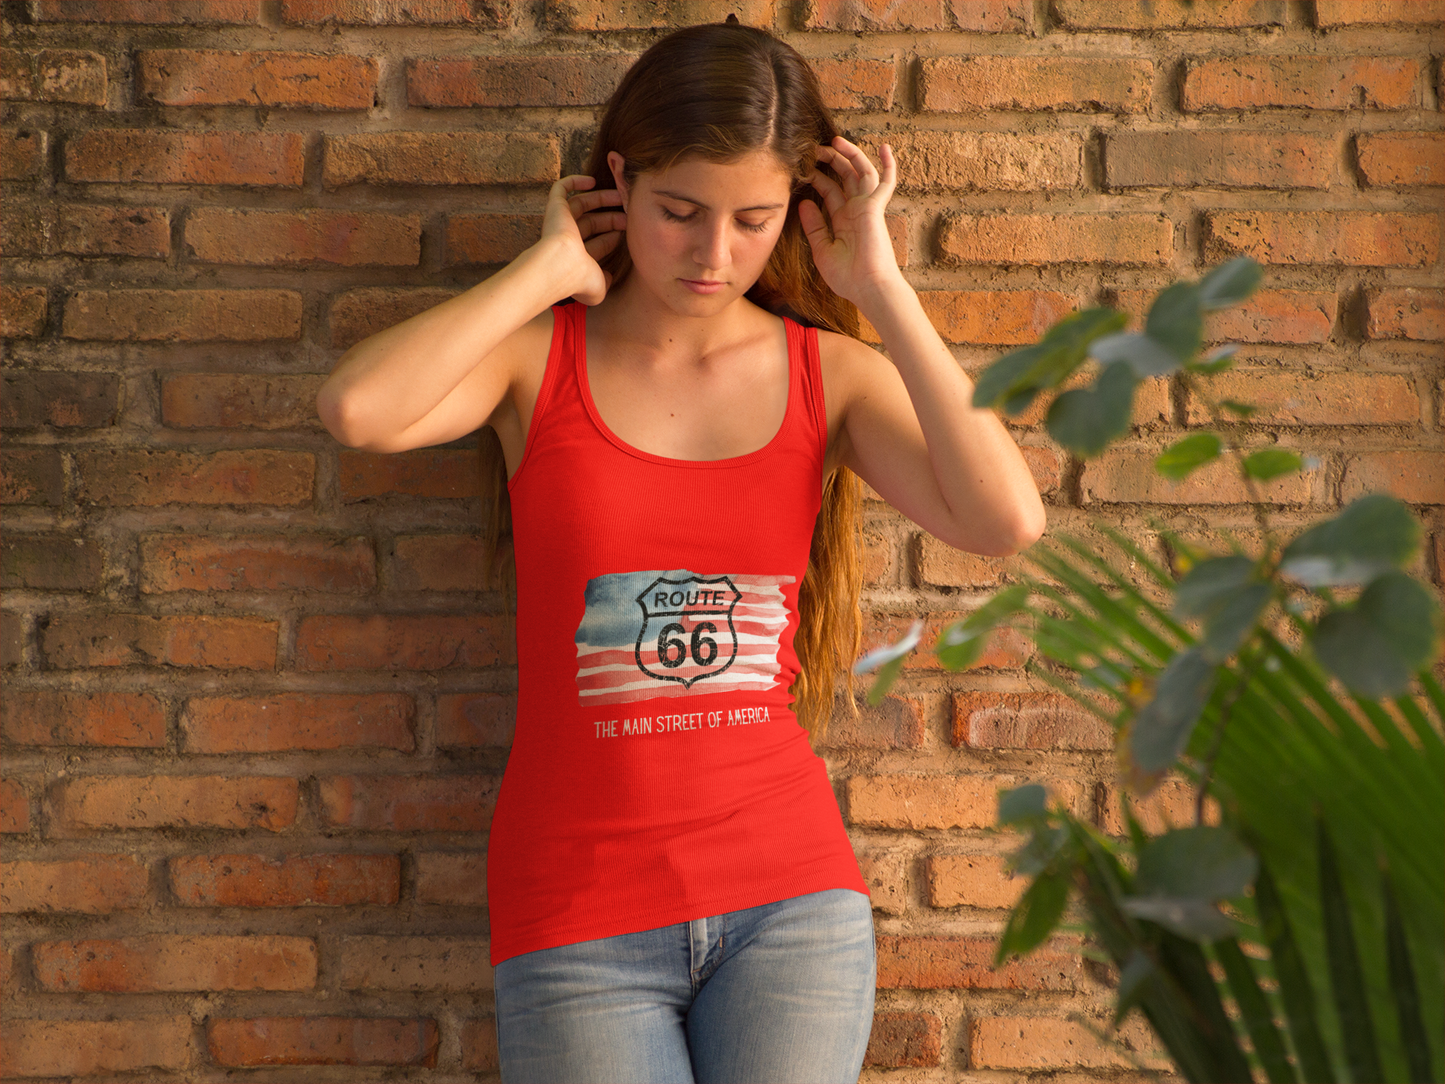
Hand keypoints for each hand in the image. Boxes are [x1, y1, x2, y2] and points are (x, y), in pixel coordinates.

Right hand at [538, 174, 625, 305]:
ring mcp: (559, 222)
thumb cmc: (580, 278)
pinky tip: (591, 181)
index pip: (598, 243)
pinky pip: (561, 189)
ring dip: (600, 198)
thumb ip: (606, 281)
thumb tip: (608, 276)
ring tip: (620, 194)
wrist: (562, 265)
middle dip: (612, 218)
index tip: (629, 231)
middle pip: (592, 222)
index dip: (613, 237)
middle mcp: (567, 239)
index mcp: (578, 257)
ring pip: (581, 204)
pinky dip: (574, 182)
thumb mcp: (600, 287)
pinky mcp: (554, 208)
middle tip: (629, 212)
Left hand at [798, 137, 901, 306]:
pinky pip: (886, 182)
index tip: (802, 169)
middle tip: (816, 148)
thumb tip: (804, 202)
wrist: (867, 288)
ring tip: (835, 141)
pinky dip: (888, 165)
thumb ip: (813, 226)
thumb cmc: (847, 277)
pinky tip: (884, 147)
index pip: (830, 191)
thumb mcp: (822, 250)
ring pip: (861, 172)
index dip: (817, 178)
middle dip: (831, 160)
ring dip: (850, 155)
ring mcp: (867, 207)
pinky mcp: (876, 208)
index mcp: (843, 220)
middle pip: (845, 177)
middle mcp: (856, 210)